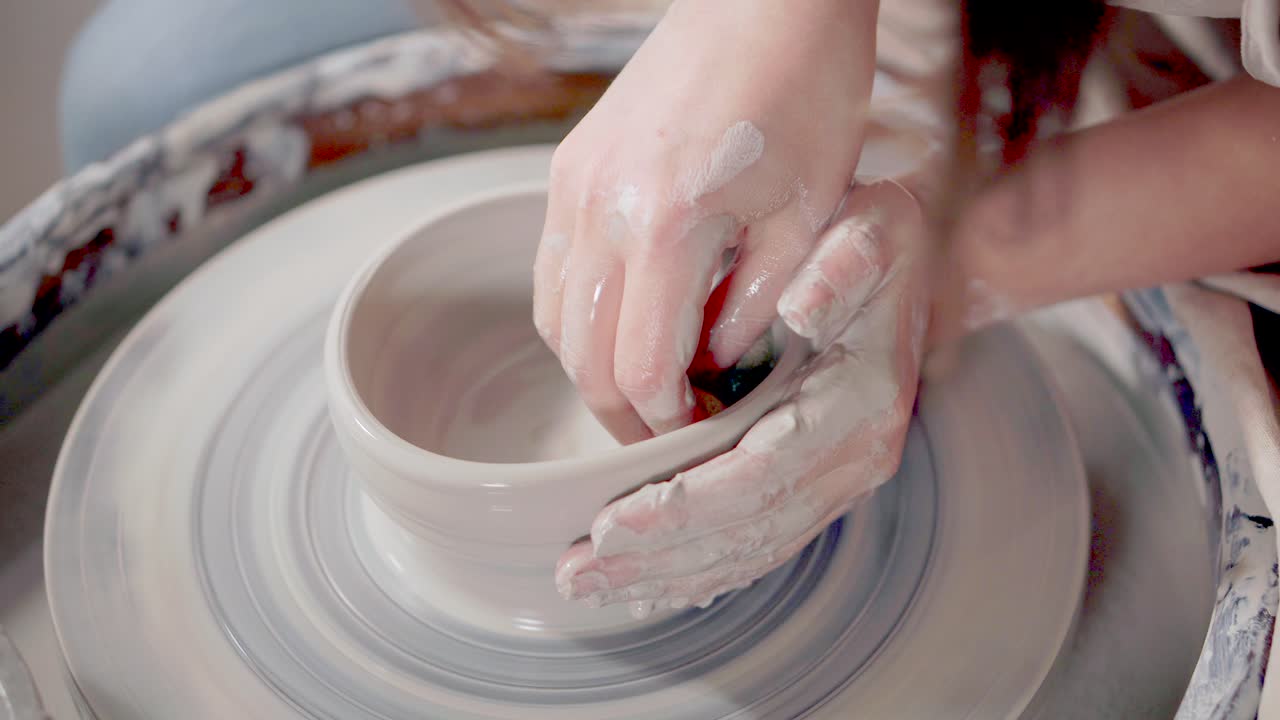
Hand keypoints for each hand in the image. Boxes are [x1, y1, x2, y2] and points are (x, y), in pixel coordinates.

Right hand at [533, 0, 878, 441]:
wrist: (764, 1)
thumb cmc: (806, 92)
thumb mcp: (807, 215)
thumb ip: (754, 306)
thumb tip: (711, 366)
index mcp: (668, 224)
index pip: (639, 369)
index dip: (665, 422)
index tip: (697, 433)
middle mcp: (600, 207)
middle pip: (582, 357)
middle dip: (623, 413)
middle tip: (668, 429)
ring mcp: (573, 185)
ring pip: (553, 319)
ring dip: (592, 367)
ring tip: (645, 384)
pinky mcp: (569, 168)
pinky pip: (549, 269)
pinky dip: (575, 315)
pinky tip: (619, 321)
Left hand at [555, 178, 933, 613]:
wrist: (909, 264)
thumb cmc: (874, 246)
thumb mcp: (868, 234)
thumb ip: (840, 270)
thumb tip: (802, 308)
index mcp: (857, 408)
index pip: (759, 476)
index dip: (684, 506)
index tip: (613, 521)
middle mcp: (853, 461)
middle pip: (747, 531)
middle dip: (658, 558)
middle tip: (577, 573)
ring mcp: (836, 480)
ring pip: (748, 549)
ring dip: (666, 574)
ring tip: (591, 586)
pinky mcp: (815, 486)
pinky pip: (757, 542)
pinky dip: (699, 569)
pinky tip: (648, 585)